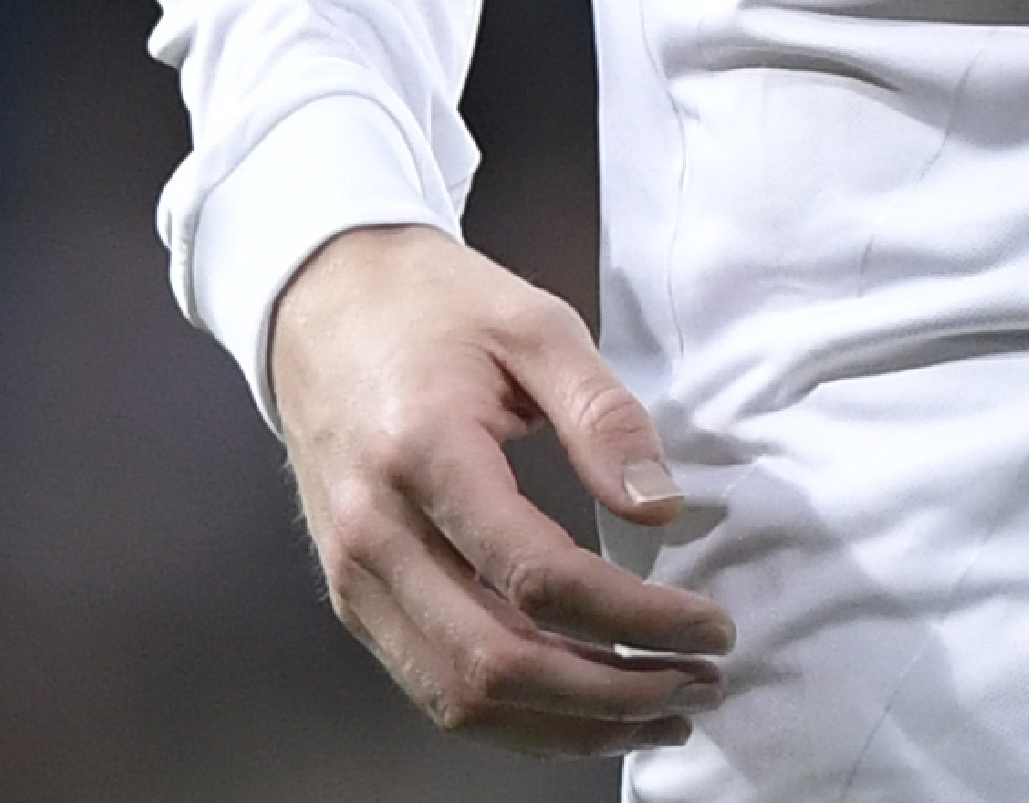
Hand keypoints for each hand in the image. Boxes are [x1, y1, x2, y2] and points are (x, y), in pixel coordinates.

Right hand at [264, 223, 731, 752]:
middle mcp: (374, 534)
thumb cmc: (432, 307)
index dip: (636, 619)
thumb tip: (664, 509)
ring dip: (566, 726)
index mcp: (423, 453)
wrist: (319, 301)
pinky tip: (581, 706)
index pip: (539, 577)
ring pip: (460, 699)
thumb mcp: (534, 323)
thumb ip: (603, 415)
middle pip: (497, 663)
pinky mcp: (351, 598)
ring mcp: (352, 576)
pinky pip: (431, 687)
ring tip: (655, 714)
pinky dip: (514, 718)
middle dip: (611, 693)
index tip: (710, 628)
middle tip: (697, 683)